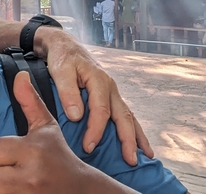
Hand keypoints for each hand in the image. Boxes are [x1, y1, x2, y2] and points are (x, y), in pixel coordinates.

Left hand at [0, 72, 137, 193]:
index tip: (14, 154)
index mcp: (32, 150)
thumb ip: (30, 101)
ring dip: (0, 189)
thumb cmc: (59, 156)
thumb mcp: (46, 128)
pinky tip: (20, 192)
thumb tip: (20, 75)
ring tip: (16, 182)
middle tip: (14, 171)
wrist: (82, 192)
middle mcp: (30, 176)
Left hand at [34, 27, 152, 164]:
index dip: (96, 130)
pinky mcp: (110, 96)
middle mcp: (110, 87)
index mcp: (99, 80)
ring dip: (136, 136)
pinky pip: (124, 114)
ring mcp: (112, 92)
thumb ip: (67, 92)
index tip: (89, 147)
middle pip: (123, 115)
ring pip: (128, 116)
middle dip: (128, 139)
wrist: (64, 45)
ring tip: (145, 156)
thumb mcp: (60, 70)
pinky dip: (132, 129)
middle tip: (130, 160)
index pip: (101, 110)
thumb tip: (77, 116)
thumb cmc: (62, 57)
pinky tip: (137, 142)